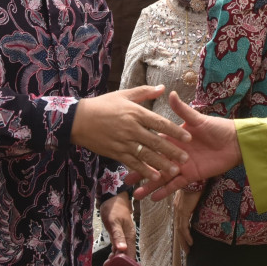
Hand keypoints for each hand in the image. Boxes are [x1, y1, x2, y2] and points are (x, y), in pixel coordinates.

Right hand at [71, 86, 190, 181]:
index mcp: (136, 113)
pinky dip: (144, 171)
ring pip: (146, 155)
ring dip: (161, 164)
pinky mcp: (116, 153)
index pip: (160, 123)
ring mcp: (123, 142)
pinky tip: (154, 177)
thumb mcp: (124, 95)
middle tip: (186, 158)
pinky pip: (133, 163)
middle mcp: (132, 128)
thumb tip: (163, 88)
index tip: (188, 138)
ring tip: (175, 171)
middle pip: (156, 141)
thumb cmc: (103, 105)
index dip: (175, 131)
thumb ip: (145, 92)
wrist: (78, 119)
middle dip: (172, 151)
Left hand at [100, 192, 135, 259]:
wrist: (113, 197)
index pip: (130, 254)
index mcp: (130, 236)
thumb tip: (122, 249)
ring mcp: (124, 237)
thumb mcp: (114, 222)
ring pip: (122, 252)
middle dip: (118, 263)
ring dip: (116, 260)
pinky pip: (118, 248)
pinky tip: (109, 257)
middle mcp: (129, 238)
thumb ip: (118, 235)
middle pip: (127, 255)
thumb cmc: (113, 209)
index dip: (123, 263)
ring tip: (106, 265)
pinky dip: (114, 254)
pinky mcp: (119, 236)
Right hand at [127, 92, 240, 201]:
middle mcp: (175, 153)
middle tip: (125, 179)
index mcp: (174, 138)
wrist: (234, 142)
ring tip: (136, 195)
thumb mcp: (198, 118)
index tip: (126, 152)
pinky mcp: (191, 176)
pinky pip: (176, 185)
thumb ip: (183, 109)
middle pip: (154, 163)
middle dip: (140, 171)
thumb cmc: (216, 127)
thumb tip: (170, 93)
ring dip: (150, 185)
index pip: (153, 144)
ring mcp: (182, 166)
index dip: (140, 148)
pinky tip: (153, 198)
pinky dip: (165, 191)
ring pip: (162, 176)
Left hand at [171, 188, 201, 265]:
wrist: (196, 176)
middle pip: (178, 227)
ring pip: (180, 230)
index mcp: (179, 204)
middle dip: (181, 240)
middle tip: (185, 250)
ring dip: (183, 241)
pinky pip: (184, 227)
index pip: (179, 221)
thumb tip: (199, 203)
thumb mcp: (196, 192)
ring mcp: (179, 210)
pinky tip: (191, 243)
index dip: (181, 232)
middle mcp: (177, 208)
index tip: (185, 239)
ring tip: (187, 250)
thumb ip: (195, 199)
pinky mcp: (184, 211)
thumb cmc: (198, 181)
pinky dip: (187, 236)